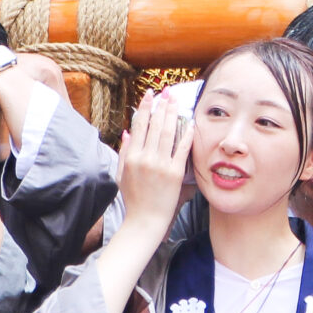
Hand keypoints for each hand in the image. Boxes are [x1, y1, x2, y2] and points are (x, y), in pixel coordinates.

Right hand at [116, 92, 189, 236]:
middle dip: (162, 105)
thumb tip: (127, 131)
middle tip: (168, 91)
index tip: (150, 94)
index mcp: (131, 157)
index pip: (139, 126)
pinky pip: (182, 149)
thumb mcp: (121, 174)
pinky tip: (190, 122)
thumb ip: (124, 152)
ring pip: (168, 133)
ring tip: (176, 100)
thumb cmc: (133, 199)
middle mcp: (145, 158)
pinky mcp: (175, 173)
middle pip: (155, 125)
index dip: (145, 107)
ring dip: (173, 114)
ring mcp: (160, 165)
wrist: (145, 221)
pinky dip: (187, 134)